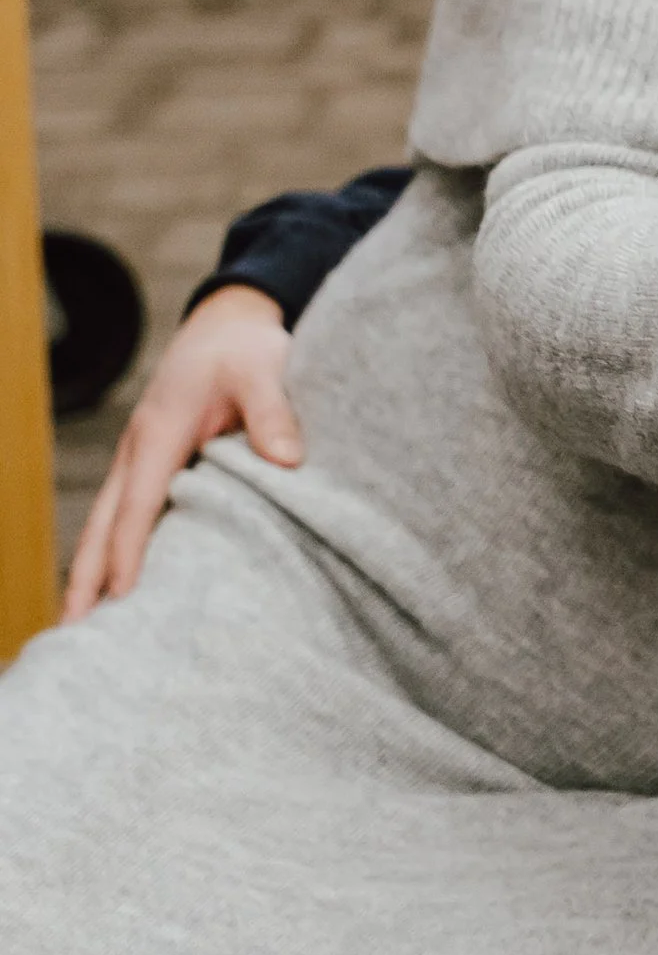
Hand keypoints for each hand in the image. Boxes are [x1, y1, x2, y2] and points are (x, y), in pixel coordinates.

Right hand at [63, 285, 300, 620]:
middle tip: (72, 634)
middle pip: (105, 524)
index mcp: (159, 431)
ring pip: (109, 523)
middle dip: (87, 577)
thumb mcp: (264, 367)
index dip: (129, 553)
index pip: (138, 505)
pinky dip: (116, 550)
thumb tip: (287, 460)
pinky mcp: (156, 463)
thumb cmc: (246, 346)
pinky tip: (121, 586)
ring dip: (93, 571)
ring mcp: (142, 458)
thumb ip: (273, 412)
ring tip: (84, 627)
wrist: (230, 321)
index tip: (121, 599)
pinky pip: (128, 514)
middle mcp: (139, 450)